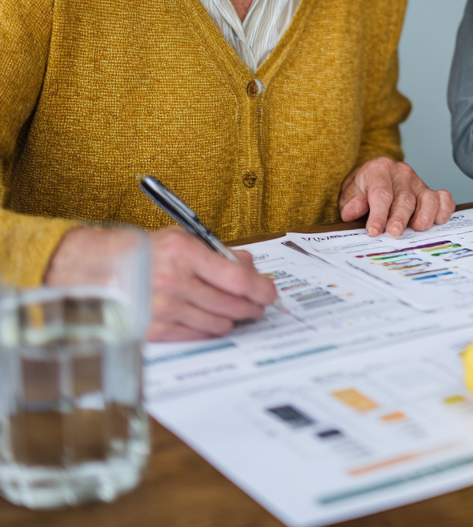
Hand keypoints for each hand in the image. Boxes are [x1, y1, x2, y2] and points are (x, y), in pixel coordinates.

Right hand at [46, 226, 277, 341]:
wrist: (101, 271)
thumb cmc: (146, 252)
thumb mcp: (184, 240)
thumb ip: (219, 253)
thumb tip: (251, 268)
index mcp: (184, 253)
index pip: (237, 278)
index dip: (261, 288)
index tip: (270, 292)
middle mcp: (174, 282)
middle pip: (231, 303)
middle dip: (252, 306)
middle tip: (260, 305)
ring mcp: (163, 309)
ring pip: (217, 322)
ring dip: (234, 319)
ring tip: (239, 313)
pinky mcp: (154, 329)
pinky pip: (197, 334)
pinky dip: (211, 329)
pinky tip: (217, 322)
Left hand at [339, 156, 454, 236]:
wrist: (373, 174)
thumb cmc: (362, 187)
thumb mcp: (349, 192)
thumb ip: (351, 202)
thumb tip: (352, 212)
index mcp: (379, 170)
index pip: (381, 193)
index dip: (378, 214)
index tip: (374, 231)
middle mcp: (402, 173)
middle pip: (404, 197)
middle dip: (400, 217)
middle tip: (394, 234)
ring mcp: (418, 182)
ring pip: (427, 197)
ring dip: (425, 214)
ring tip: (418, 228)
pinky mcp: (430, 191)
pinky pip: (443, 198)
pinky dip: (444, 209)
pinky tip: (439, 220)